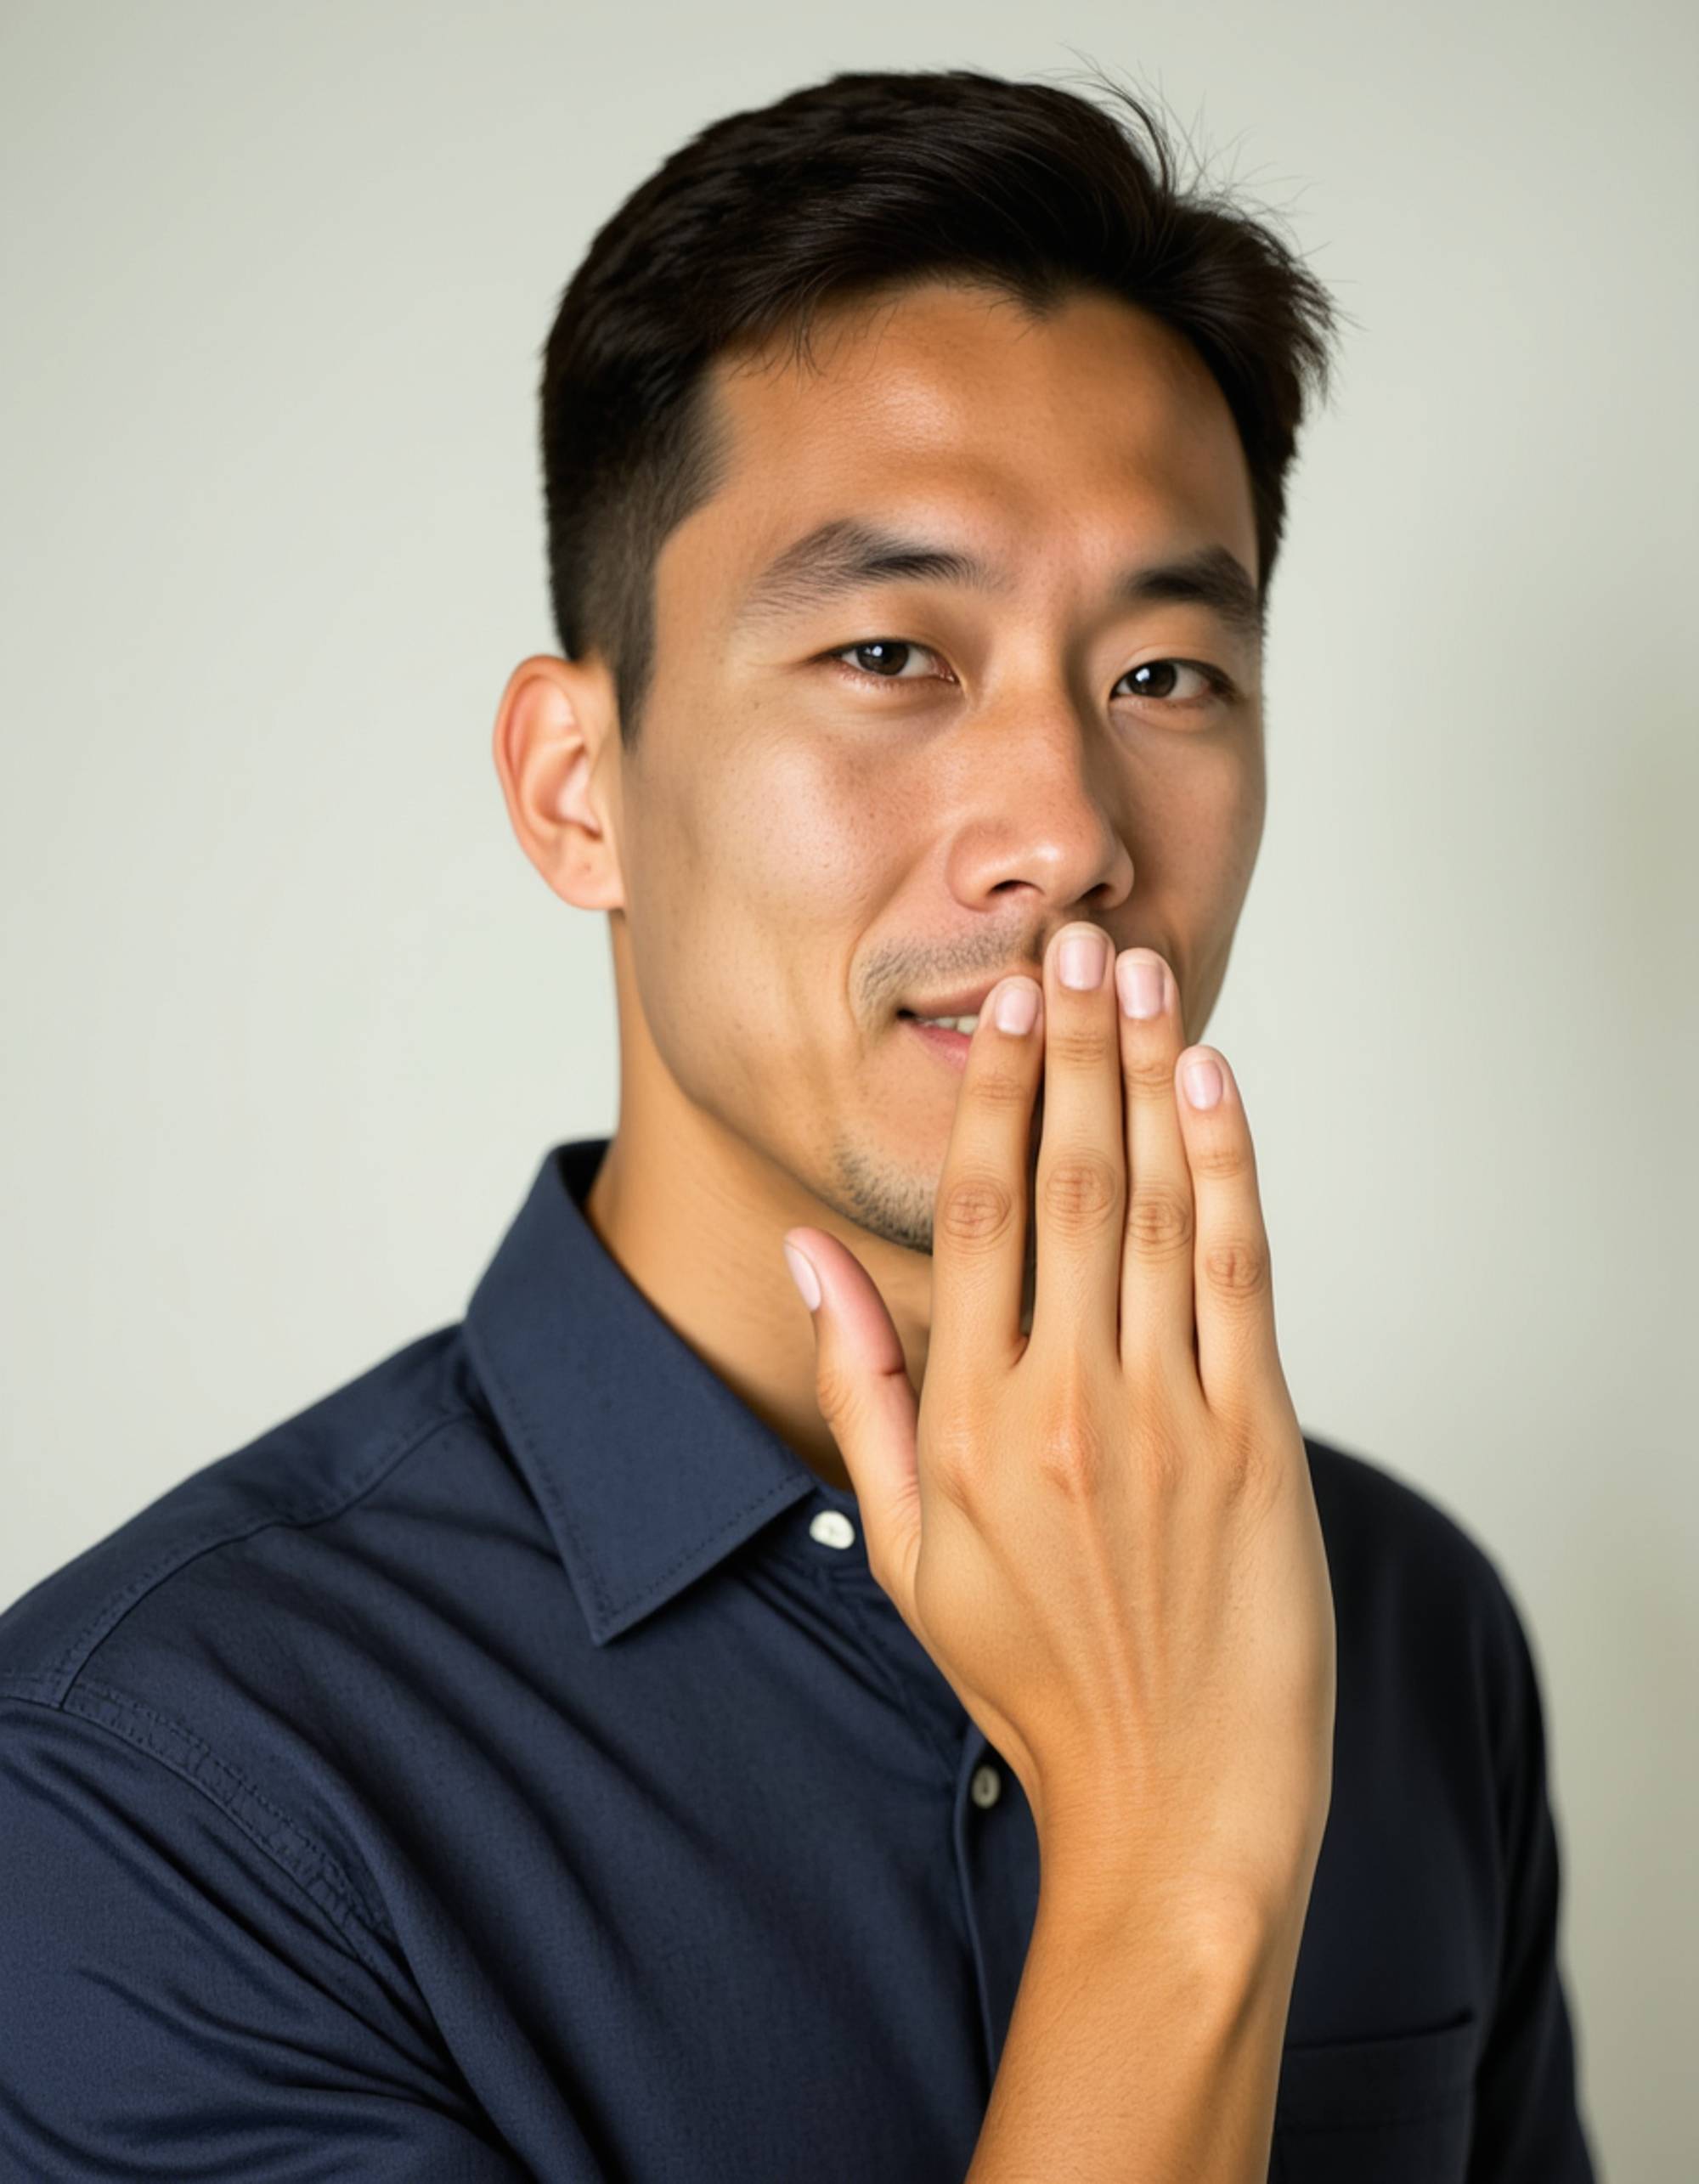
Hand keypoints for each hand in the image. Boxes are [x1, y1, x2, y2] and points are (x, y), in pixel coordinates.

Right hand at [782, 921, 1336, 1939]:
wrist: (1175, 1791)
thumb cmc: (1029, 1673)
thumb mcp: (905, 1544)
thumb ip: (859, 1389)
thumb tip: (804, 1256)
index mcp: (971, 1425)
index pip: (978, 1217)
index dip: (992, 1094)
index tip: (1004, 1003)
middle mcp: (1068, 1406)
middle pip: (1068, 1183)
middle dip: (1073, 1049)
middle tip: (1075, 943)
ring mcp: (1171, 1418)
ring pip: (1154, 1208)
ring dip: (1148, 1080)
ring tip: (1140, 976)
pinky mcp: (1259, 1439)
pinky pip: (1241, 1274)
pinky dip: (1228, 1170)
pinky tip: (1214, 1086)